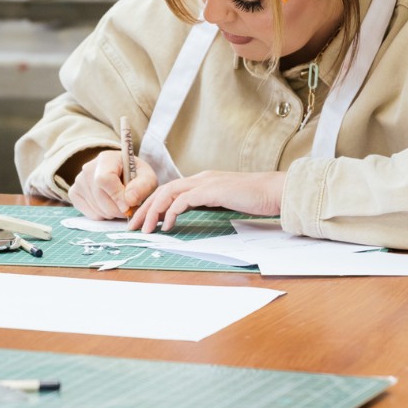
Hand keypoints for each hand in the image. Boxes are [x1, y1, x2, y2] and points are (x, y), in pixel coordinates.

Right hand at [68, 151, 157, 219]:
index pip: (104, 179)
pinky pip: (90, 214)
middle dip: (118, 209)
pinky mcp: (75, 193)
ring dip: (112, 213)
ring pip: (97, 208)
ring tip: (120, 204)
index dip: (117, 196)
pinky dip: (103, 215)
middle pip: (100, 197)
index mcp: (106, 159)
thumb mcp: (147, 177)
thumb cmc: (135, 175)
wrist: (121, 174)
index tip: (129, 205)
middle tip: (129, 208)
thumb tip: (129, 200)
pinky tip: (109, 204)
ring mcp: (79, 181)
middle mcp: (88, 168)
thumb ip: (142, 186)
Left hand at [129, 171, 285, 232]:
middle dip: (144, 208)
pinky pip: (183, 200)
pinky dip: (171, 212)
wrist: (274, 191)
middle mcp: (200, 178)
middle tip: (132, 226)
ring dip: (152, 211)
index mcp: (202, 181)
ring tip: (145, 228)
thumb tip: (191, 214)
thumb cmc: (255, 199)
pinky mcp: (211, 190)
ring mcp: (205, 182)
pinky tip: (167, 225)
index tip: (142, 221)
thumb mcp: (226, 201)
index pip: (169, 190)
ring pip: (167, 193)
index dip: (152, 205)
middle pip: (162, 190)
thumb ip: (208, 203)